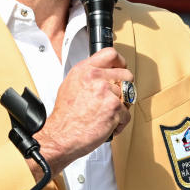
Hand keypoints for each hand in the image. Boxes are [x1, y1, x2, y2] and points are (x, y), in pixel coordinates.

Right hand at [34, 47, 131, 174]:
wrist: (61, 135)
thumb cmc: (65, 115)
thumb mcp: (70, 85)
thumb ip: (88, 75)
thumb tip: (103, 73)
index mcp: (85, 70)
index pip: (110, 54)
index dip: (120, 62)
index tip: (121, 68)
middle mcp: (96, 78)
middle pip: (126, 75)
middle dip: (124, 89)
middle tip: (116, 98)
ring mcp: (106, 92)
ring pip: (128, 97)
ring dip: (121, 108)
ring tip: (107, 114)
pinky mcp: (114, 108)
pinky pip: (127, 114)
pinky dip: (120, 123)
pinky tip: (108, 125)